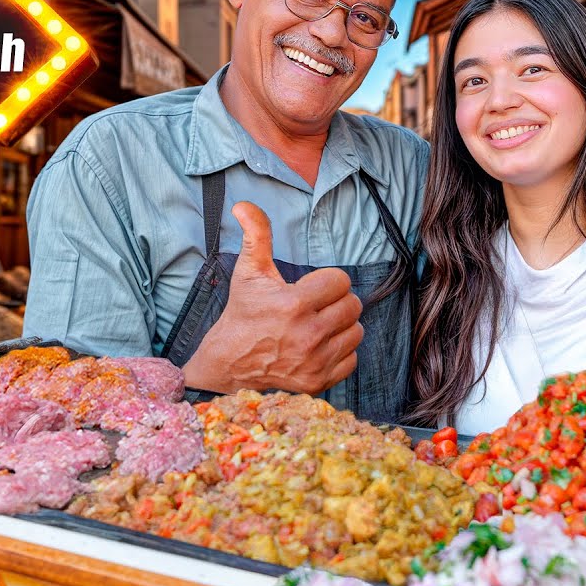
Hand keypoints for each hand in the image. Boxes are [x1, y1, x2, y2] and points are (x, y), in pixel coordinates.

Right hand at [183, 201, 362, 394]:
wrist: (229, 363)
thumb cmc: (243, 313)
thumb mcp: (249, 271)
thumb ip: (256, 234)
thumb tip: (243, 204)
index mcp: (294, 304)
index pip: (341, 281)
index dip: (327, 281)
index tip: (309, 288)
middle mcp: (307, 335)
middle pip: (353, 306)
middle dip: (336, 302)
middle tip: (315, 306)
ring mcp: (314, 361)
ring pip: (356, 331)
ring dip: (341, 326)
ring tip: (317, 325)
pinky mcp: (319, 381)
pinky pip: (352, 359)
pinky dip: (340, 352)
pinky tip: (318, 347)